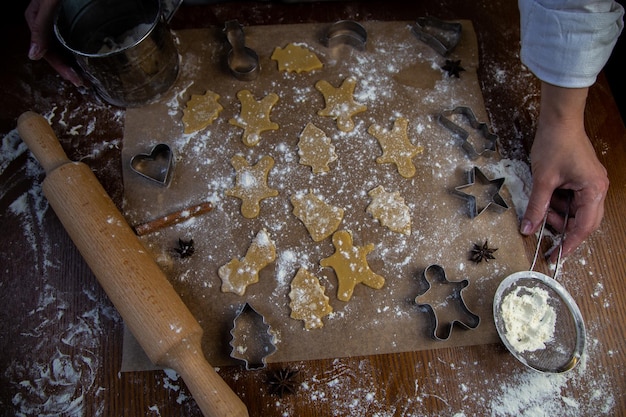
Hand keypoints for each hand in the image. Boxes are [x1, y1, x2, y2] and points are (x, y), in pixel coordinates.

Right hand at [25, 0, 83, 86]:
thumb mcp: (49, 4)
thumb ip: (41, 26)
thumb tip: (33, 56)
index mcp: (35, 17)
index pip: (47, 51)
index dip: (62, 68)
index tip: (78, 81)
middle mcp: (45, 18)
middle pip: (56, 50)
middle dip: (69, 69)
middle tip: (85, 84)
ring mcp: (59, 16)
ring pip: (64, 45)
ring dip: (75, 61)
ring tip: (87, 76)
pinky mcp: (72, 14)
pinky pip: (73, 35)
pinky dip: (80, 48)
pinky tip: (89, 55)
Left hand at [521, 82, 608, 262]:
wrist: (558, 120)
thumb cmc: (555, 144)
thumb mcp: (543, 180)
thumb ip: (536, 207)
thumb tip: (528, 228)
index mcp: (593, 190)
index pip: (584, 227)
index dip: (569, 244)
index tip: (556, 255)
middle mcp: (597, 188)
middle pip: (583, 221)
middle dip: (562, 228)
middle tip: (545, 232)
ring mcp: (590, 183)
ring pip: (575, 211)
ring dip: (558, 214)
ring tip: (542, 209)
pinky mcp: (581, 179)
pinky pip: (571, 199)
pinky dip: (557, 203)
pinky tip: (546, 198)